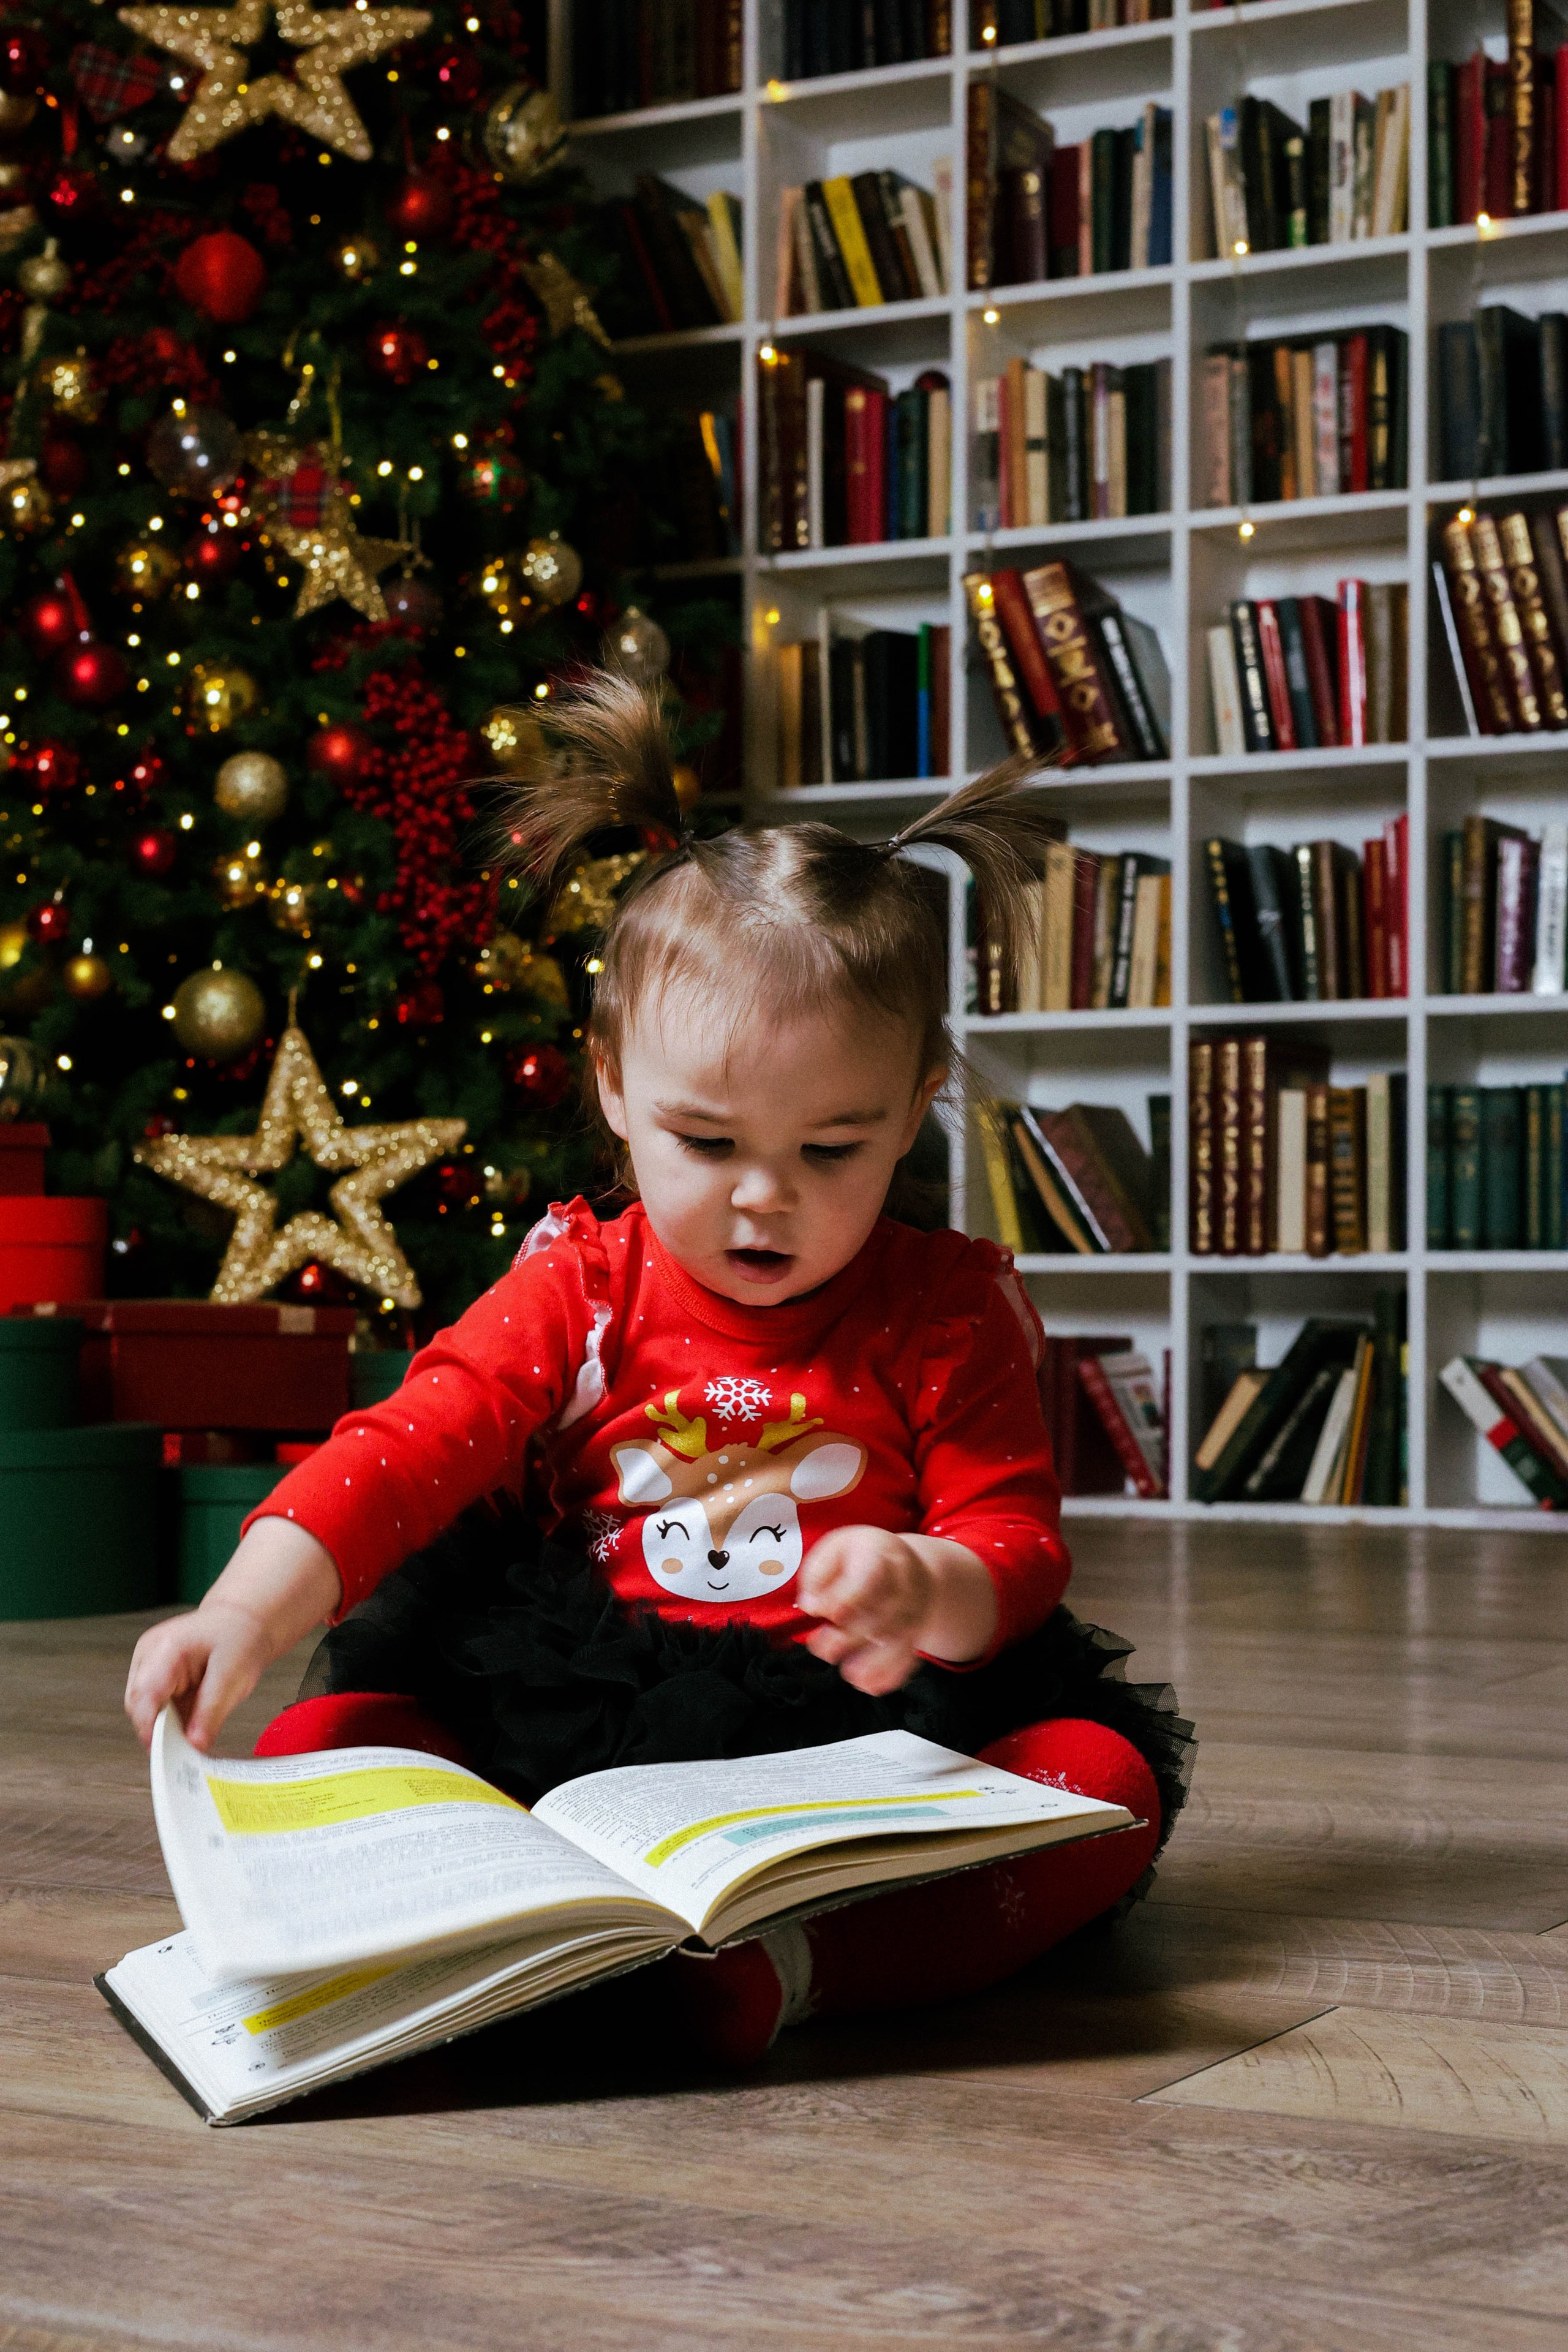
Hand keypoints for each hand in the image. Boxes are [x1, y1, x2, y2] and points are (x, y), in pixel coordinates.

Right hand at [124, 1600, 275, 1754]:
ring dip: (165, 1727)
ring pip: (145, 1709)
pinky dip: (171, 1721)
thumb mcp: (233, 1675)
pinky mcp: (156, 1676)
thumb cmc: (240, 1636)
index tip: (162, 1753)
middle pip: (139, 1705)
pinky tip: (190, 1729)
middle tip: (182, 1755)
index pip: (144, 1694)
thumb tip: (194, 1746)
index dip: (149, 1727)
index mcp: (165, 1647)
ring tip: (190, 1741)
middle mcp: (149, 1654)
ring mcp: (149, 1664)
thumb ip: (212, 1712)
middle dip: (157, 1732)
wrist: (244, 1619)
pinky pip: (157, 1706)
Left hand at [791, 1527, 948, 1696]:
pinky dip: (887, 1677)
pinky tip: (866, 1683)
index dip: (843, 1600)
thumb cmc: (866, 1557)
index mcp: (881, 1557)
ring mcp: (911, 1615)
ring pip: (896, 1645)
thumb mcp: (837, 1547)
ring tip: (847, 1672)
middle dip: (843, 1639)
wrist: (912, 1569)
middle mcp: (902, 1588)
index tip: (819, 1611)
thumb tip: (811, 1605)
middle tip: (819, 1645)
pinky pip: (906, 1662)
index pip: (868, 1580)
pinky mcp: (913, 1638)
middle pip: (877, 1618)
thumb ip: (818, 1573)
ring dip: (869, 1665)